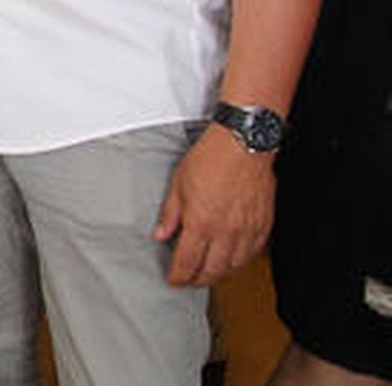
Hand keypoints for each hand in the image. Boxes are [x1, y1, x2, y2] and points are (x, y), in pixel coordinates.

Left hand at [153, 127, 274, 286]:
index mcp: (201, 223)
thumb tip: (161, 235)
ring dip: (220, 275)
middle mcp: (226, 232)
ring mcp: (247, 231)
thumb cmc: (210, 158)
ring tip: (208, 274)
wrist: (243, 145)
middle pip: (212, 271)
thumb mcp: (178, 184)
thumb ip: (170, 215)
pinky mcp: (263, 225)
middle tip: (188, 281)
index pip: (187, 263)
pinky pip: (252, 254)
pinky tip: (232, 261)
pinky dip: (240, 262)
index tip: (173, 280)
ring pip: (234, 267)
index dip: (179, 277)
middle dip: (197, 281)